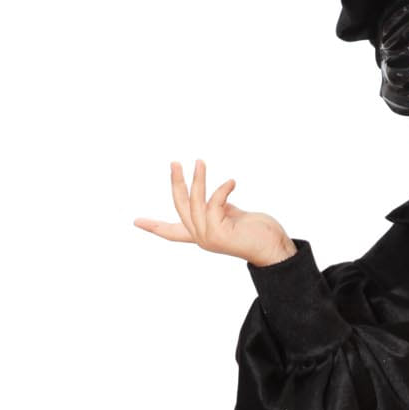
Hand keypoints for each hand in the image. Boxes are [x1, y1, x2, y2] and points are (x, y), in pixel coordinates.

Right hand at [133, 159, 296, 266]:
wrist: (274, 247)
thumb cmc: (258, 231)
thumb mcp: (231, 215)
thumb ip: (216, 208)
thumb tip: (210, 196)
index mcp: (201, 235)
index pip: (172, 233)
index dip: (154, 226)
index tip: (135, 221)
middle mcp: (201, 238)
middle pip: (179, 207)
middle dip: (175, 183)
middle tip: (174, 162)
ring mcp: (208, 237)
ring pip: (195, 202)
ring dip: (198, 180)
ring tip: (200, 162)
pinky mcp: (218, 234)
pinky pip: (213, 203)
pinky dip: (221, 189)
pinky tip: (232, 182)